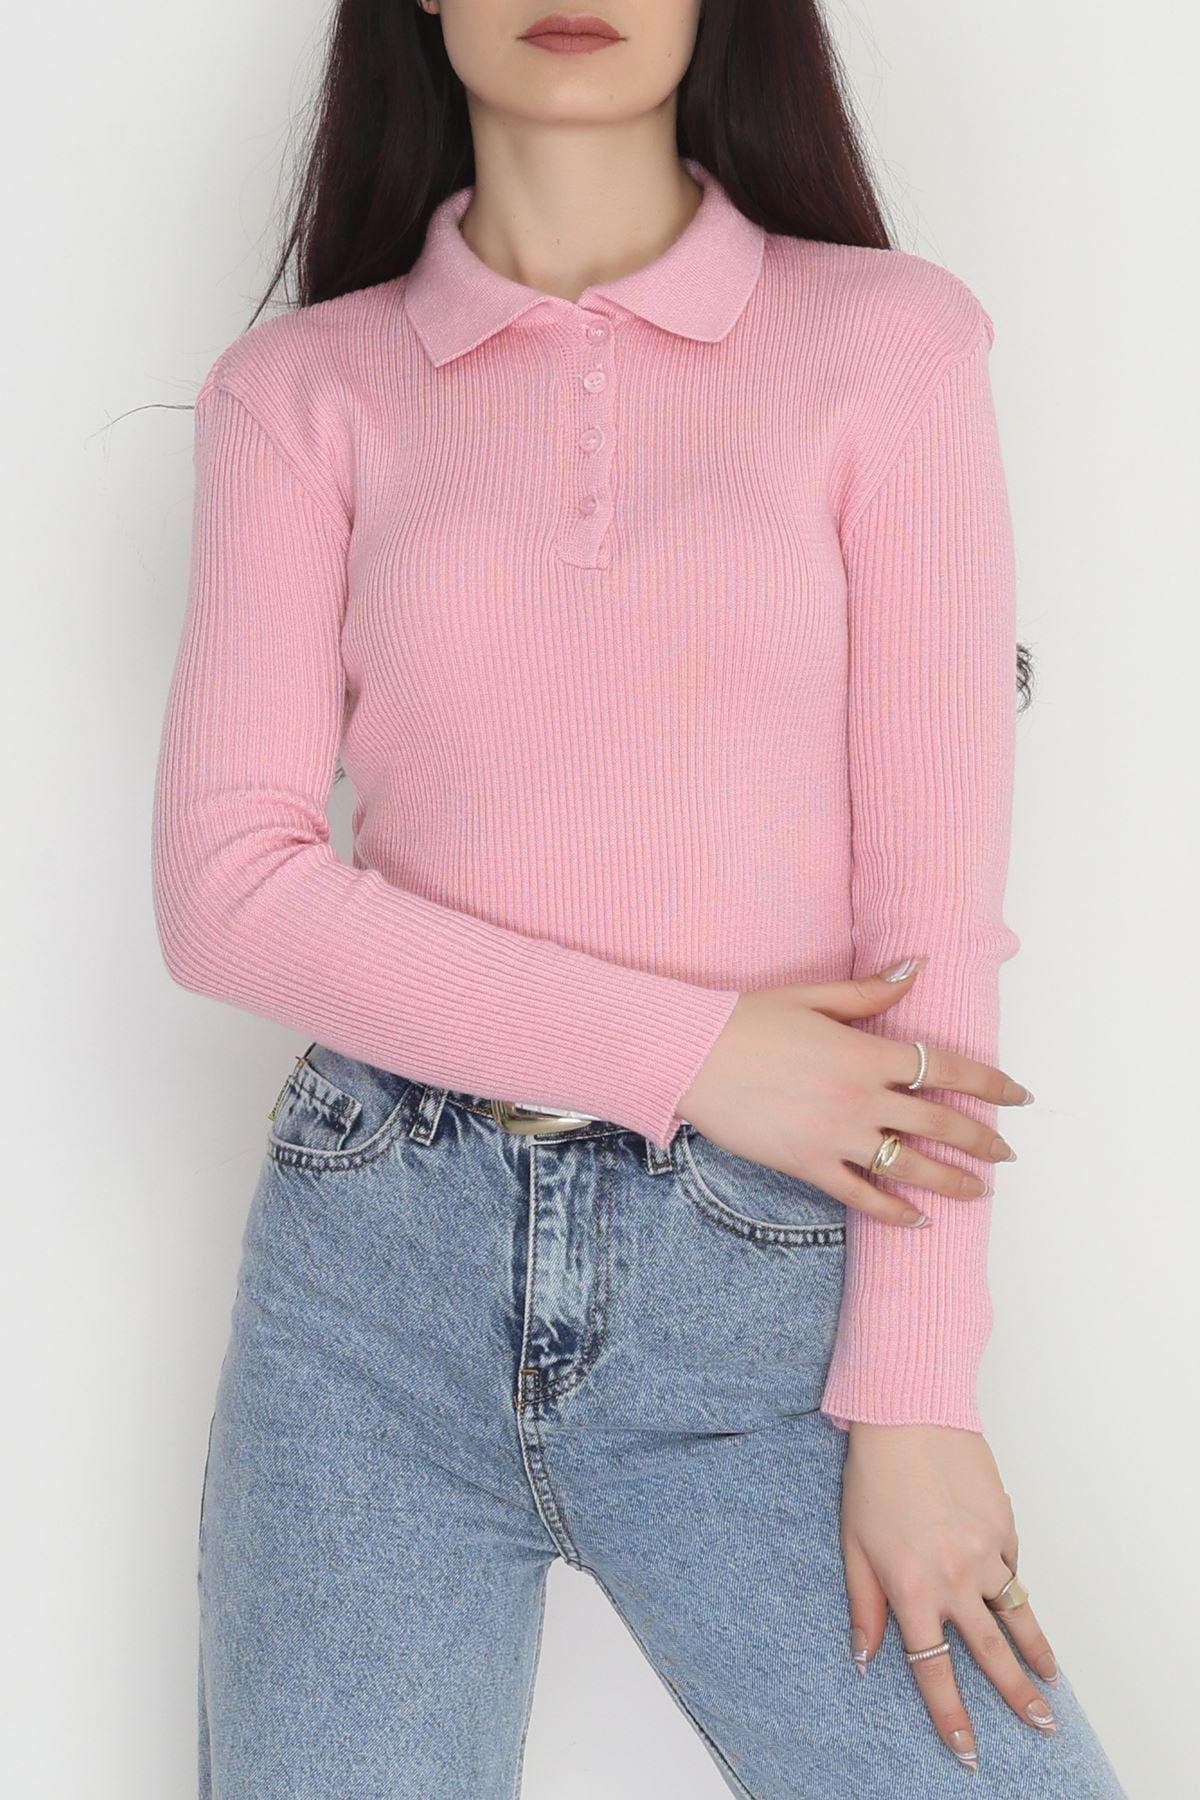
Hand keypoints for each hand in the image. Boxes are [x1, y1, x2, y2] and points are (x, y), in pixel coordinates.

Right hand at [677, 960, 1031, 1227]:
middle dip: (982, 1140)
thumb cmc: (748, 1020)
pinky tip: (918, 1221)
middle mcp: (863, 1098)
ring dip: (952, 1181)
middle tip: (1007, 1154)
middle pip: (940, 1122)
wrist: (693, 1057)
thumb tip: (918, 967)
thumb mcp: (812, 996)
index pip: (947, 1069)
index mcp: (868, 1052)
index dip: (990, 1084)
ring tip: (980, 1192)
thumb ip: (870, 990)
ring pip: (911, 1165)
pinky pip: (861, 1195)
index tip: (1020, 1096)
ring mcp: (838, 1136)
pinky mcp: (809, 1164)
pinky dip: (893, 1212)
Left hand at [841, 1423, 1059, 1771]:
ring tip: (1049, 1679)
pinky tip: (1013, 1593)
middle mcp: (954, 1578)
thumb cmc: (873, 1476)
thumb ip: (864, 1604)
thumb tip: (865, 1658)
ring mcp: (985, 1552)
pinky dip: (1012, 1584)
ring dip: (1036, 1651)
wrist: (909, 1413)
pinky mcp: (1005, 1525)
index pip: (933, 1668)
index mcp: (910, 1588)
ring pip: (1017, 1614)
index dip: (951, 1714)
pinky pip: (1012, 1567)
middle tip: (1039, 1725)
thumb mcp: (854, 1544)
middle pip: (992, 1654)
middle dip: (1016, 1696)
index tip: (967, 1748)